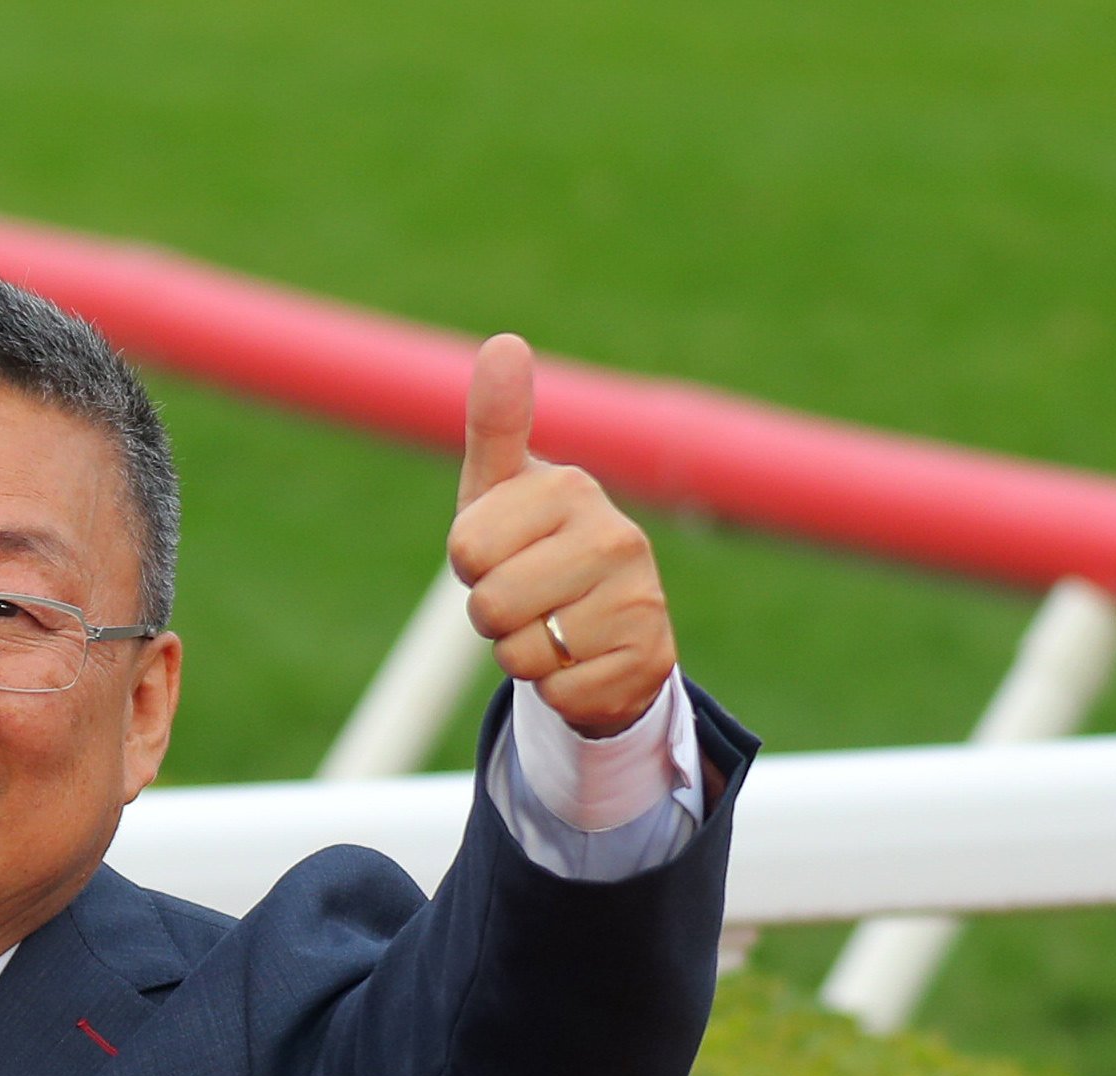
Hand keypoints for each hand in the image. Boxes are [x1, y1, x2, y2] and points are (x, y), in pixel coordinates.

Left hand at [448, 334, 676, 737]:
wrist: (602, 630)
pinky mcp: (649, 659)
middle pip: (491, 606)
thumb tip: (503, 343)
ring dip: (522, 653)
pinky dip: (557, 689)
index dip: (470, 565)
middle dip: (492, 616)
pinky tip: (583, 660)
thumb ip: (495, 423)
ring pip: (522, 654)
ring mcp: (640, 598)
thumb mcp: (500, 490)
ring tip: (554, 627)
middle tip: (527, 598)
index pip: (466, 550)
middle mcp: (618, 536)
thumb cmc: (532, 548)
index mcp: (571, 488)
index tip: (502, 552)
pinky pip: (558, 693)